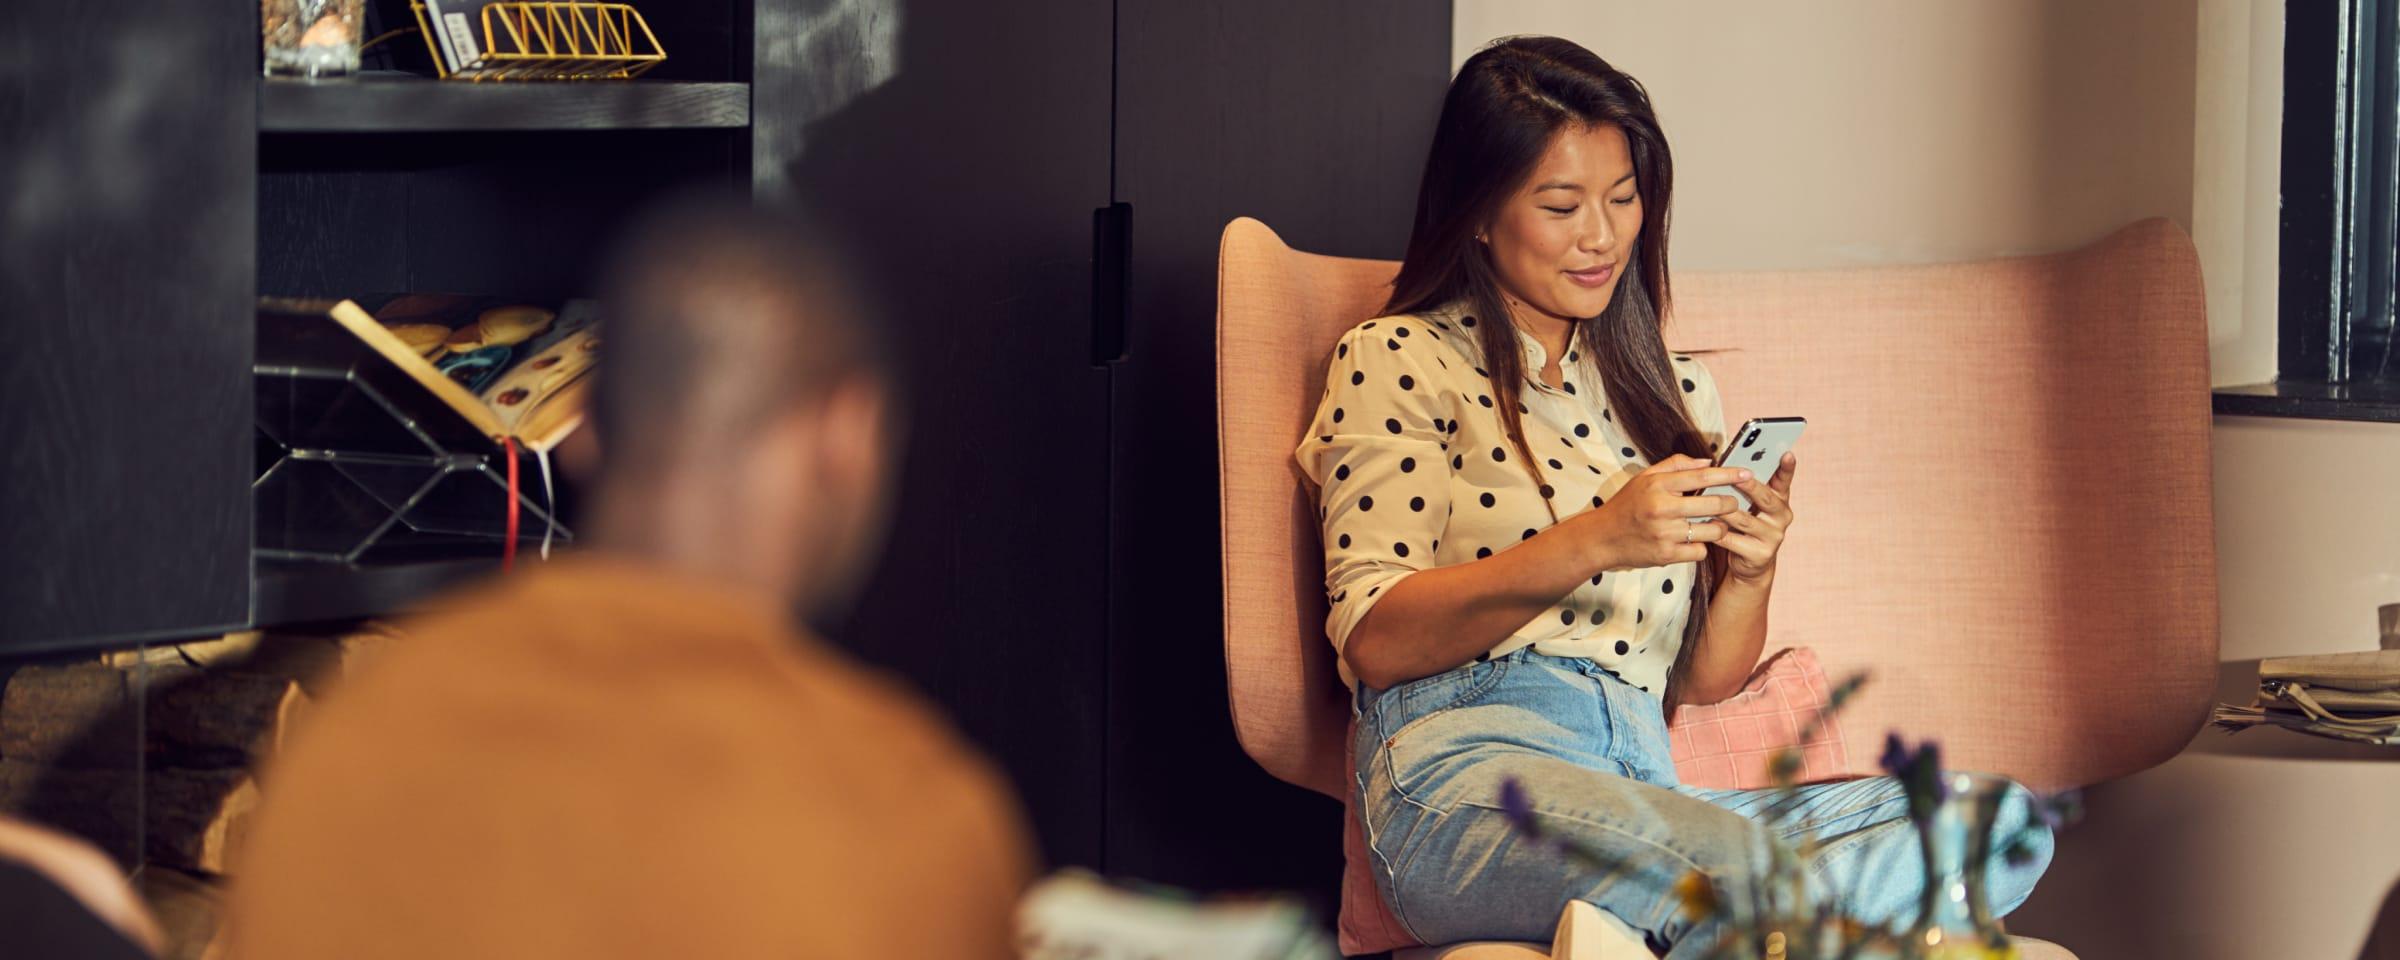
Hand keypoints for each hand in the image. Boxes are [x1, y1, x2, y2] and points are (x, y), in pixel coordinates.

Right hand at [1575, 454, 1750, 570]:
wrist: (1602, 538)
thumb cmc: (1628, 505)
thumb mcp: (1645, 478)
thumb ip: (1676, 466)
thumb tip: (1709, 463)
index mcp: (1658, 485)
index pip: (1702, 476)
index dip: (1729, 474)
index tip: (1747, 473)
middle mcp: (1662, 508)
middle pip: (1714, 504)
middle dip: (1730, 503)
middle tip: (1731, 503)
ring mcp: (1665, 533)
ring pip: (1713, 530)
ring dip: (1719, 527)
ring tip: (1713, 523)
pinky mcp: (1666, 555)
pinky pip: (1700, 551)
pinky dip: (1701, 546)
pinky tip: (1693, 541)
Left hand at [1712, 452, 1796, 584]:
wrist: (1751, 563)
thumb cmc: (1745, 525)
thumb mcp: (1750, 504)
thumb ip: (1744, 486)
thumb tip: (1723, 464)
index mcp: (1780, 500)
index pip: (1784, 480)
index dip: (1787, 468)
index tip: (1787, 453)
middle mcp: (1781, 517)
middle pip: (1766, 499)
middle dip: (1750, 486)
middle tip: (1737, 476)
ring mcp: (1773, 537)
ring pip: (1745, 520)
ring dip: (1725, 511)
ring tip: (1709, 501)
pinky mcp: (1760, 555)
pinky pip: (1733, 540)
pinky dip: (1717, 532)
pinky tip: (1704, 526)